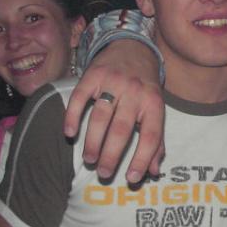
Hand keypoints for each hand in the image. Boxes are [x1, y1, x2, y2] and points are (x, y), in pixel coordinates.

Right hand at [63, 39, 164, 181]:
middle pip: (122, 129)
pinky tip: (69, 134)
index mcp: (154, 103)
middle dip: (111, 155)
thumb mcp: (156, 109)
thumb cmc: (145, 87)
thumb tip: (154, 171)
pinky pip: (80, 98)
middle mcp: (135, 92)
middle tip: (104, 173)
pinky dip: (72, 117)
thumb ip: (157, 140)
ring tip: (89, 160)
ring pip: (100, 117)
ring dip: (93, 142)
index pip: (151, 135)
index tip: (132, 179)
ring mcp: (113, 82)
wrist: (133, 47)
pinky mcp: (92, 75)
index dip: (142, 159)